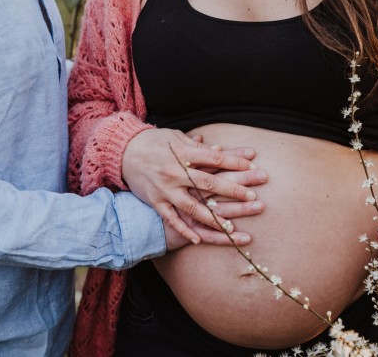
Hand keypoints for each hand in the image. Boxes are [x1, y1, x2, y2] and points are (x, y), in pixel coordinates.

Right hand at [122, 128, 266, 242]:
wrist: (124, 151)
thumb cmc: (155, 142)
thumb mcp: (176, 138)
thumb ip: (197, 146)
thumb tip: (219, 148)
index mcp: (182, 152)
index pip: (214, 158)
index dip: (235, 161)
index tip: (253, 165)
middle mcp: (175, 171)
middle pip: (209, 183)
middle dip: (233, 190)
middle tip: (253, 196)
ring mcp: (165, 189)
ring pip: (193, 206)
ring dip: (214, 218)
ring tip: (233, 228)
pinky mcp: (156, 201)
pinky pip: (172, 219)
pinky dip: (185, 230)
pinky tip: (198, 239)